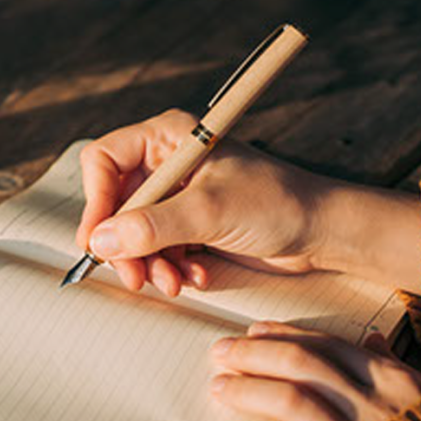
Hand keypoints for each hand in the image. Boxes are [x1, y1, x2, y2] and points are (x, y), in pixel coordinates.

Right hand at [75, 110, 420, 295]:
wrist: (323, 231)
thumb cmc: (277, 204)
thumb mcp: (209, 213)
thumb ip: (153, 226)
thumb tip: (100, 241)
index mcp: (169, 137)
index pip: (104, 160)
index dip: (97, 201)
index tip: (99, 242)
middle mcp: (168, 162)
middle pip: (115, 202)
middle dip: (125, 244)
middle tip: (135, 277)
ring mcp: (178, 194)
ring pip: (133, 232)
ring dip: (147, 263)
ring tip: (172, 283)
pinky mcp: (190, 223)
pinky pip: (157, 248)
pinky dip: (169, 267)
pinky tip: (195, 277)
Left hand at [209, 321, 420, 420]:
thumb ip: (401, 369)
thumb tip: (373, 339)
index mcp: (397, 382)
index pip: (328, 346)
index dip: (285, 335)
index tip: (254, 330)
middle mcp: (376, 406)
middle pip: (301, 365)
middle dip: (254, 355)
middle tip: (221, 352)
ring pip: (292, 403)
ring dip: (249, 393)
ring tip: (220, 389)